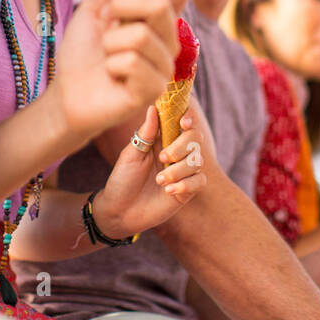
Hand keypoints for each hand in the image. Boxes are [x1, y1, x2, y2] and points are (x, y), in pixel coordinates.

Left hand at [55, 0, 180, 138]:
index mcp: (159, 20)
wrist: (66, 94)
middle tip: (107, 22)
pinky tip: (111, 76)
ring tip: (107, 55)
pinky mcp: (152, 90)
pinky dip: (111, 64)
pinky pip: (132, 62)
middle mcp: (168, 41)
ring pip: (141, 35)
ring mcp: (163, 67)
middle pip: (160, 5)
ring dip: (111, 42)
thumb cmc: (82, 54)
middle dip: (123, 6)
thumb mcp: (93, 10)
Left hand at [92, 106, 208, 237]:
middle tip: (163, 158)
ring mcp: (183, 171)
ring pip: (197, 161)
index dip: (188, 118)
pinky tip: (169, 192)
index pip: (183, 122)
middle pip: (195, 139)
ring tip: (159, 181)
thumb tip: (153, 107)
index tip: (183, 123)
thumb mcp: (131, 154)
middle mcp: (176, 153)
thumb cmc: (122, 180)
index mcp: (162, 140)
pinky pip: (200, 181)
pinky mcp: (187, 190)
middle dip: (181, 147)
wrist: (120, 211)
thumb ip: (145, 133)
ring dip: (178, 170)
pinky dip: (186, 185)